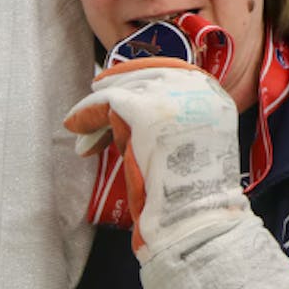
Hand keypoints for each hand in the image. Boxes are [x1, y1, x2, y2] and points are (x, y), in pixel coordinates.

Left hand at [63, 58, 247, 262]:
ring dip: (99, 105)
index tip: (115, 80)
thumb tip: (133, 99)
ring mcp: (170, 98)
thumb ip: (175, 115)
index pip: (171, 69)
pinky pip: (105, 102)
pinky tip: (74, 124)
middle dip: (117, 88)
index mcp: (213, 94)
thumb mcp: (195, 140)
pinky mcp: (143, 112)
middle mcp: (196, 88)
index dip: (139, 73)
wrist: (195, 218)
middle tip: (95, 99)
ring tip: (82, 120)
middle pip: (145, 76)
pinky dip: (85, 113)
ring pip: (124, 88)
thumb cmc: (193, 193)